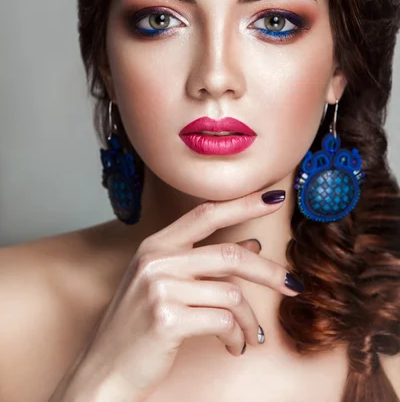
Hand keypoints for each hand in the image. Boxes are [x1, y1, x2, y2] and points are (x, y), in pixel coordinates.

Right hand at [53, 188, 302, 400]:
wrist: (104, 371)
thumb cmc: (138, 327)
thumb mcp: (167, 286)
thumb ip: (205, 263)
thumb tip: (251, 244)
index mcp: (155, 245)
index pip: (206, 213)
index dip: (243, 203)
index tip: (274, 199)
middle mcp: (156, 260)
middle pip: (229, 254)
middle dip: (269, 271)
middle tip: (293, 285)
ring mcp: (159, 287)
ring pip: (231, 292)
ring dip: (249, 319)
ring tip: (249, 335)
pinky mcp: (167, 318)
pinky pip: (223, 320)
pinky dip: (236, 337)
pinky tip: (233, 347)